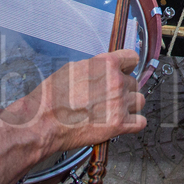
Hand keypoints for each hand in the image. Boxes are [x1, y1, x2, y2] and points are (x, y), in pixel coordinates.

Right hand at [0, 49, 145, 157]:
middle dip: (123, 88)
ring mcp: (119, 104)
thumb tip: (103, 69)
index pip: (132, 58)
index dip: (127, 65)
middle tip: (109, 96)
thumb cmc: (51, 98)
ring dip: (130, 105)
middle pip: (134, 82)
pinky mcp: (119, 125)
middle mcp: (116, 82)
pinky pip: (140, 122)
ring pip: (139, 101)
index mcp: (106, 64)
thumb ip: (94, 67)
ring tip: (116, 109)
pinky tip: (123, 122)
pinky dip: (133, 123)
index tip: (124, 70)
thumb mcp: (72, 69)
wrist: (43, 123)